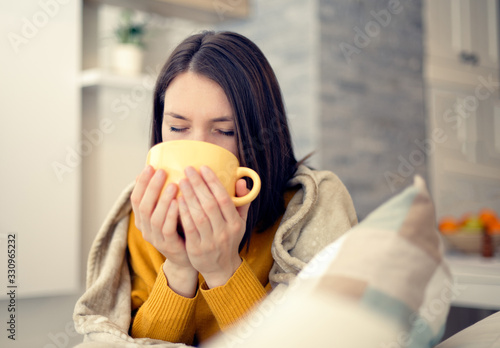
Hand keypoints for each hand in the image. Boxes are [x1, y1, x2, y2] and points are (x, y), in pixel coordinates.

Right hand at [130, 165, 197, 296]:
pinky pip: (167, 229)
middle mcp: (145, 228)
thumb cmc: (179, 229)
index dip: (141, 183)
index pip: (135, 198)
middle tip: (161, 171)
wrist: (187, 257)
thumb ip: (164, 196)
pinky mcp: (168, 245)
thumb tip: (163, 168)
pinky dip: (171, 215)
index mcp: (142, 219)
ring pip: (154, 217)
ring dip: (162, 199)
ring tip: (172, 184)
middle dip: (151, 187)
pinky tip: (178, 202)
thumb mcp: (168, 211)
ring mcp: (155, 238)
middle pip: (143, 205)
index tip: (150, 167)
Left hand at [178, 166, 250, 288]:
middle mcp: (224, 232)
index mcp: (235, 223)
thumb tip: (241, 180)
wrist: (221, 268)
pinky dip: (183, 214)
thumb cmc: (229, 238)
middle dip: (198, 185)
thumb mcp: (240, 221)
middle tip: (188, 170)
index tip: (203, 168)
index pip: (224, 199)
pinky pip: (189, 228)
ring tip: (181, 182)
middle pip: (210, 205)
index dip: (213, 182)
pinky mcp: (196, 249)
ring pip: (198, 216)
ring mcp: (210, 241)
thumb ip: (241, 200)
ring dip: (189, 197)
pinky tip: (177, 201)